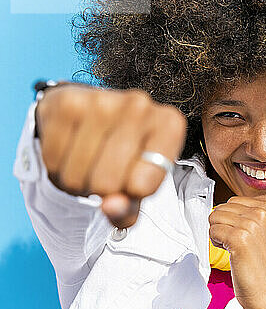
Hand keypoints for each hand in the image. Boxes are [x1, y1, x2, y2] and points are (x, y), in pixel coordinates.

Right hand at [35, 83, 186, 227]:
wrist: (92, 112)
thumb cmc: (126, 153)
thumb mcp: (139, 183)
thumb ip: (129, 207)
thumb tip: (111, 207)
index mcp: (170, 124)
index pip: (143, 186)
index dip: (131, 194)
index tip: (134, 180)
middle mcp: (140, 106)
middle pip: (106, 184)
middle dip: (99, 191)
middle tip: (104, 172)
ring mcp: (103, 101)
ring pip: (76, 176)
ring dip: (76, 182)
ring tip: (88, 162)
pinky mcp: (68, 102)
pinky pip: (53, 161)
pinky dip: (56, 168)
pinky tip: (70, 150)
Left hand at [209, 196, 265, 308]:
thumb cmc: (260, 265)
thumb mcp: (261, 231)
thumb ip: (246, 214)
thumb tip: (220, 206)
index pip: (232, 201)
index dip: (231, 220)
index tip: (245, 236)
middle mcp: (262, 213)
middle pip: (221, 208)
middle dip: (223, 226)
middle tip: (239, 245)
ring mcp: (251, 224)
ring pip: (214, 218)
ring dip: (219, 235)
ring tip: (236, 249)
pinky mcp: (239, 238)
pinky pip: (212, 231)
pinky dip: (216, 244)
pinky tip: (232, 254)